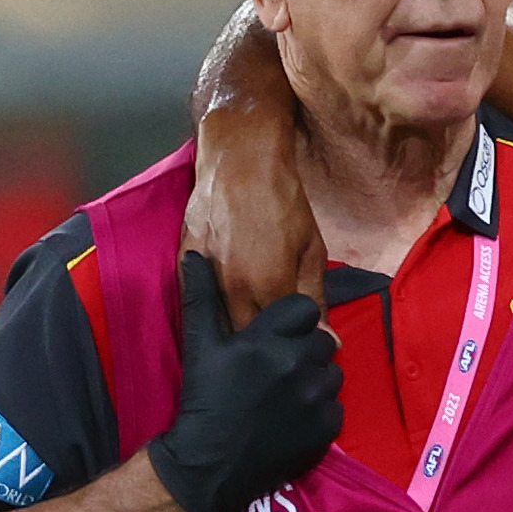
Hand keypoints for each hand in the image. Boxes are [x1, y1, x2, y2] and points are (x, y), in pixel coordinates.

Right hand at [148, 252, 340, 511]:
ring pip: (333, 372)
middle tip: (280, 369)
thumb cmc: (205, 399)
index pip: (305, 308)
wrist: (212, 464)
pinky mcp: (328, 427)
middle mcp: (296, 363)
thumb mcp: (200, 345)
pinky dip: (321, 410)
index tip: (279, 336)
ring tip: (289, 393)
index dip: (294, 320)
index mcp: (267, 338)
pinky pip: (336, 405)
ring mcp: (315, 396)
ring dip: (316, 378)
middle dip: (305, 350)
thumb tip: (196, 254)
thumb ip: (201, 296)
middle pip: (321, 340)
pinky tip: (296, 417)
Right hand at [186, 12, 322, 325]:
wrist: (239, 157)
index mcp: (266, 286)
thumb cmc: (282, 201)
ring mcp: (204, 276)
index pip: (278, 343)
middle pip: (246, 341)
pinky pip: (197, 303)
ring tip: (254, 342)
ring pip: (219, 327)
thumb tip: (328, 342)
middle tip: (278, 351)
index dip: (291, 352)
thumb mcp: (311, 251)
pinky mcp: (184, 262)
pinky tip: (226, 321)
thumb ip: (314, 298)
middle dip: (262, 351)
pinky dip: (212, 315)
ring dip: (236, 338)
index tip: (302, 354)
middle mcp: (231, 287)